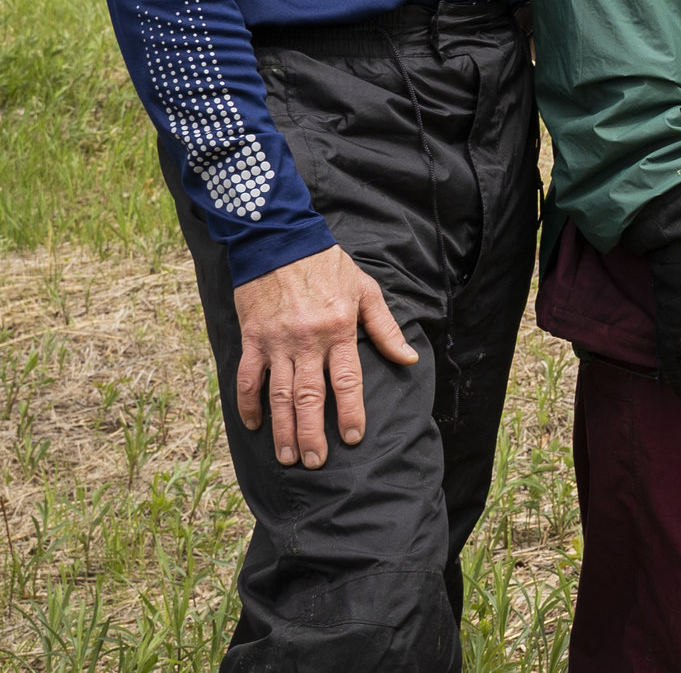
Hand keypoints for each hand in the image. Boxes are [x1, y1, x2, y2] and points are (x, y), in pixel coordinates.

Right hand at [232, 244, 418, 467]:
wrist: (281, 240)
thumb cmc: (328, 265)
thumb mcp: (365, 290)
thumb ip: (385, 328)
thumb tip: (408, 358)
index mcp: (339, 329)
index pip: (347, 381)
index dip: (351, 412)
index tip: (353, 438)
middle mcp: (308, 341)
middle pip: (311, 397)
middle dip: (314, 433)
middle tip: (316, 462)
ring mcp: (277, 342)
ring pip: (279, 395)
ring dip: (283, 429)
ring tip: (288, 457)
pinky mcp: (252, 339)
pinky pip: (248, 378)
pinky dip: (248, 404)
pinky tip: (253, 425)